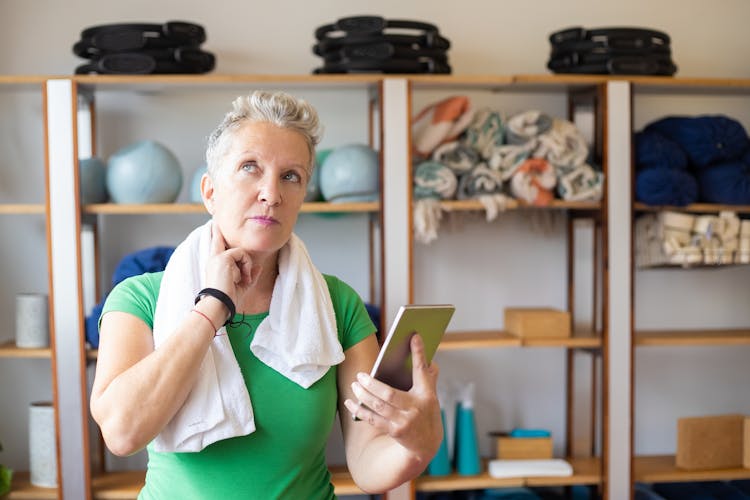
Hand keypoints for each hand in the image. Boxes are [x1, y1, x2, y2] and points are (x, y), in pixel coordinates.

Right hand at [204, 223, 260, 308]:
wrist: (219, 304)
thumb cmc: (228, 298)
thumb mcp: (242, 286)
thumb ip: (250, 274)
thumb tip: (259, 266)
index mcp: (214, 265)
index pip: (216, 247)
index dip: (216, 236)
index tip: (214, 225)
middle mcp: (214, 259)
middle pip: (217, 238)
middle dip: (217, 229)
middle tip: (215, 219)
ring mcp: (218, 257)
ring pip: (240, 251)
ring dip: (246, 265)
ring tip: (243, 279)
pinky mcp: (223, 258)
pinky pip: (242, 255)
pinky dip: (246, 266)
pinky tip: (243, 277)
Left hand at [344, 334, 442, 460]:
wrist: (427, 445)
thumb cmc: (426, 412)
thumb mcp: (431, 394)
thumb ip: (428, 376)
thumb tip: (427, 356)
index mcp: (427, 394)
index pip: (421, 370)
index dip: (418, 353)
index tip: (413, 336)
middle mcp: (415, 408)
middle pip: (389, 394)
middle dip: (372, 384)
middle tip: (360, 375)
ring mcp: (404, 422)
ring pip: (378, 406)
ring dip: (363, 395)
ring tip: (354, 385)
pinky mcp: (394, 431)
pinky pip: (373, 419)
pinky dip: (359, 410)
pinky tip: (349, 402)